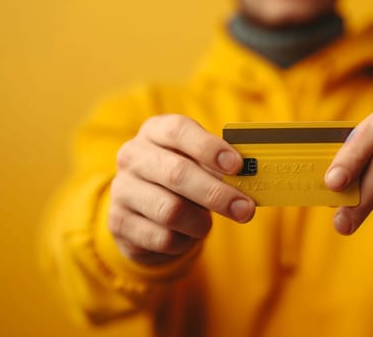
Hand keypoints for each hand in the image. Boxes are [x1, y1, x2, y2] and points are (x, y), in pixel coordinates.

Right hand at [109, 115, 255, 264]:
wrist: (144, 212)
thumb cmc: (184, 180)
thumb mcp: (200, 164)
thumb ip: (222, 167)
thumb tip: (253, 178)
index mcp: (155, 131)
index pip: (178, 130)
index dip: (209, 147)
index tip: (238, 165)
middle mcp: (133, 156)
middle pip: (177, 173)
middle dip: (217, 194)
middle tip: (246, 209)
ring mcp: (122, 189)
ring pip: (169, 210)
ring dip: (200, 222)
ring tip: (208, 224)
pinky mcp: (119, 223)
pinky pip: (162, 238)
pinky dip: (184, 241)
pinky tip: (187, 235)